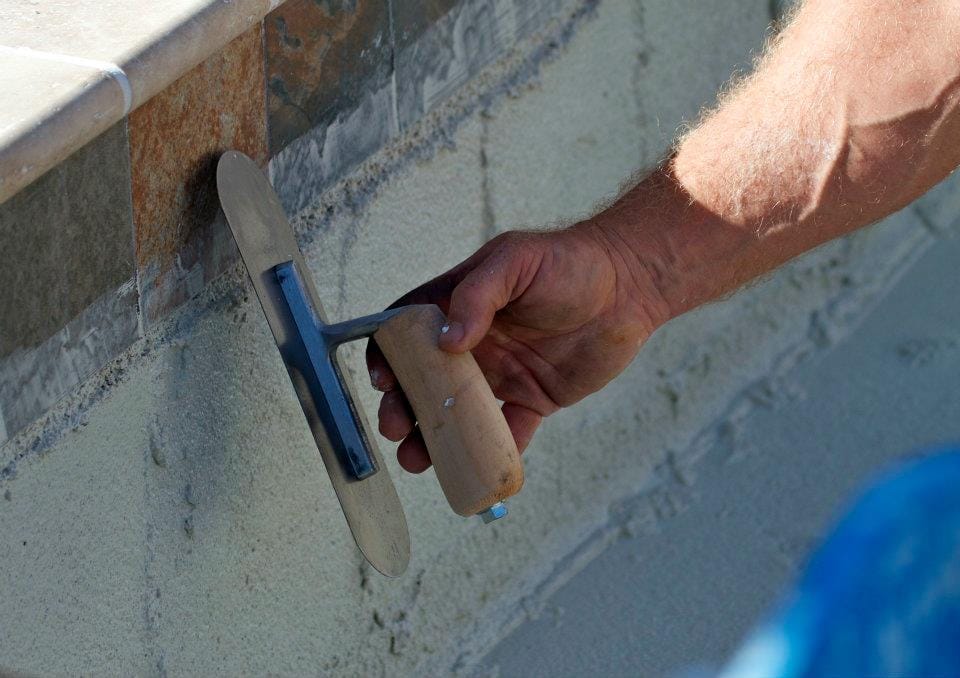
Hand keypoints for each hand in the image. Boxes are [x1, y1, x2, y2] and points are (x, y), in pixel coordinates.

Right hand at [365, 225, 666, 472]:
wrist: (629, 286)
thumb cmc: (569, 261)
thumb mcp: (516, 261)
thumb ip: (478, 295)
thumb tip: (448, 342)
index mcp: (460, 305)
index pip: (410, 329)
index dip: (388, 353)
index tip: (381, 379)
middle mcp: (475, 343)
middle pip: (425, 380)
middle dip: (403, 406)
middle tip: (396, 428)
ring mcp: (502, 373)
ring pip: (458, 413)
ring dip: (435, 437)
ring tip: (418, 459)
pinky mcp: (533, 397)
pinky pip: (509, 431)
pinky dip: (494, 453)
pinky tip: (478, 469)